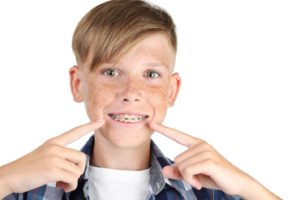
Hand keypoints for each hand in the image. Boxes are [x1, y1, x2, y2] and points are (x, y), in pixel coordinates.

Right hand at [0, 120, 103, 197]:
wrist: (10, 176)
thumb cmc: (28, 169)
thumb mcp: (45, 156)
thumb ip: (60, 156)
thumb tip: (76, 167)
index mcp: (53, 142)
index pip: (74, 132)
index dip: (89, 126)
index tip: (101, 120)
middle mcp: (55, 147)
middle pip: (81, 158)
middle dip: (77, 171)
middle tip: (66, 178)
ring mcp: (53, 157)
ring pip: (78, 170)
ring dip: (72, 180)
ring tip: (62, 183)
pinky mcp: (52, 169)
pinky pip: (72, 178)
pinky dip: (70, 185)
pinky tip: (61, 186)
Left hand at [149, 122, 280, 198]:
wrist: (238, 183)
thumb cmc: (216, 177)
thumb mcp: (194, 175)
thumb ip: (179, 172)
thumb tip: (164, 170)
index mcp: (197, 145)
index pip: (177, 135)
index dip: (163, 129)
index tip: (151, 122)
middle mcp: (201, 145)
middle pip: (176, 159)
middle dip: (183, 173)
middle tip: (197, 178)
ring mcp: (205, 151)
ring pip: (181, 165)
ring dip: (188, 177)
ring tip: (200, 179)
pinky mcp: (209, 160)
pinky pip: (187, 171)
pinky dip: (191, 180)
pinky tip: (200, 183)